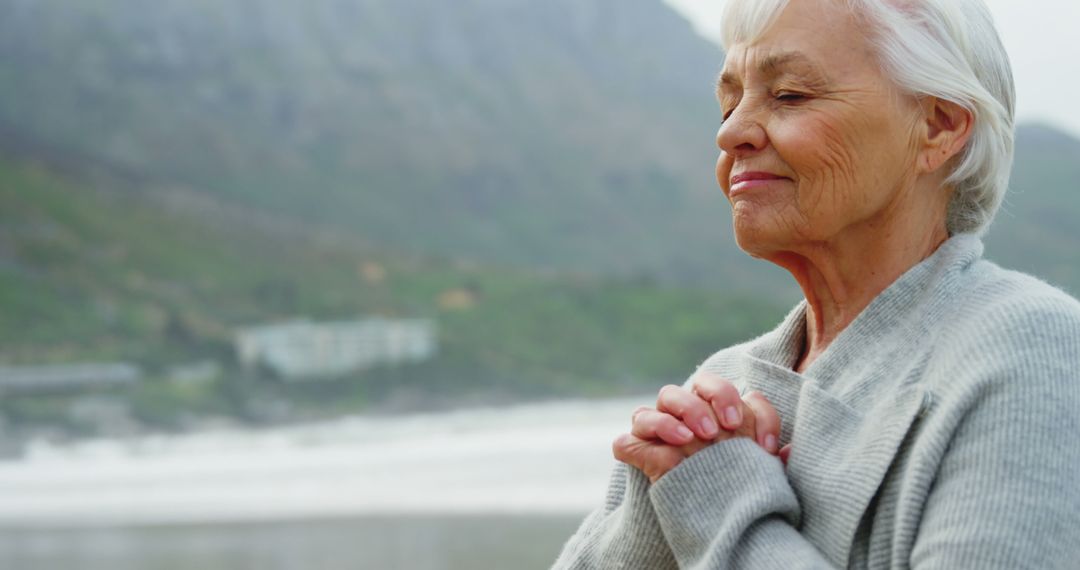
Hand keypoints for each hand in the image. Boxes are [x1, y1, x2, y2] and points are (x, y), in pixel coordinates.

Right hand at [612, 373, 782, 482]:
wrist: (709, 527)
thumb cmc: (735, 492)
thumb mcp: (759, 475)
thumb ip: (771, 458)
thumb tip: (789, 450)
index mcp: (717, 411)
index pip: (732, 391)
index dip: (749, 410)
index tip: (764, 446)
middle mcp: (687, 414)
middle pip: (695, 385)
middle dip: (712, 400)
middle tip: (725, 429)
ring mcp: (659, 432)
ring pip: (660, 401)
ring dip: (678, 413)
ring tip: (692, 437)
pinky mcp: (637, 455)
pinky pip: (627, 441)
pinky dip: (642, 442)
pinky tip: (669, 452)